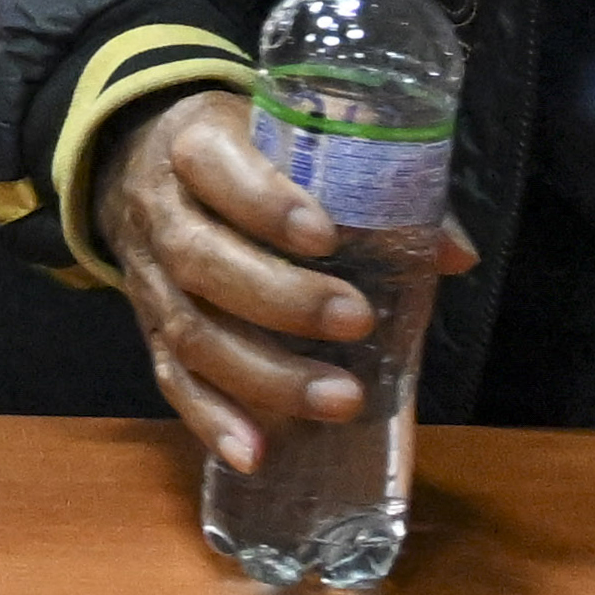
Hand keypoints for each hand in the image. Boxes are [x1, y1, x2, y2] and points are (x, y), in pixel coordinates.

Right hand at [98, 86, 469, 475]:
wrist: (139, 168)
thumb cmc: (240, 153)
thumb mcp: (289, 140)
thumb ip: (371, 185)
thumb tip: (455, 254)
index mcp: (195, 147)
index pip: (218, 171)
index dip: (265, 204)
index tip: (326, 236)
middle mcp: (162, 215)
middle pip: (201, 261)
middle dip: (280, 298)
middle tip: (357, 319)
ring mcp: (150, 280)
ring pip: (190, 332)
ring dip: (265, 374)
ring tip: (340, 399)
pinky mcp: (151, 332)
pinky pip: (172, 381)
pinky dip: (213, 421)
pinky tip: (258, 455)